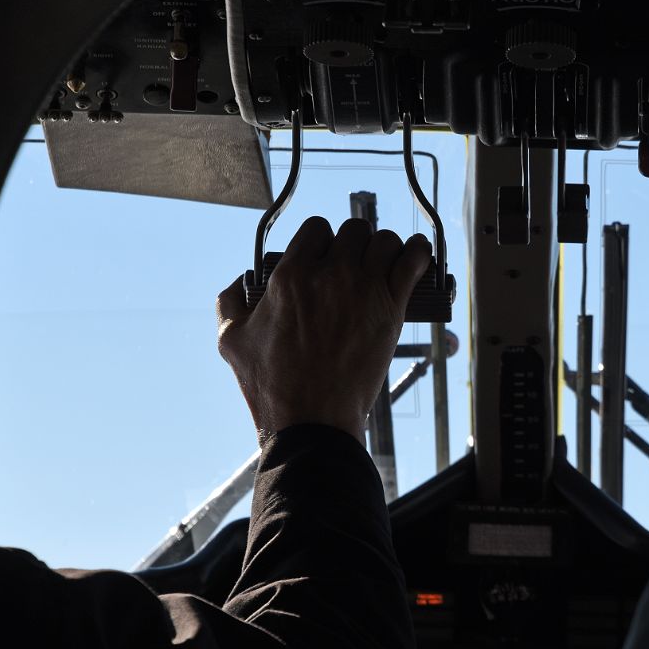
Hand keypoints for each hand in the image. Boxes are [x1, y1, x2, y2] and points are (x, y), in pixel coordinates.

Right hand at [217, 216, 431, 443]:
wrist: (313, 419)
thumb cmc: (273, 386)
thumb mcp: (232, 341)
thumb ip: (229, 302)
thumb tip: (240, 281)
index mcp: (290, 276)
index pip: (316, 229)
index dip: (322, 241)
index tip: (325, 257)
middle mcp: (330, 275)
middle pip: (354, 231)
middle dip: (355, 244)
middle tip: (355, 266)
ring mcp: (364, 289)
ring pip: (385, 241)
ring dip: (385, 250)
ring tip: (383, 266)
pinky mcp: (391, 308)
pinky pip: (414, 261)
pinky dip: (418, 254)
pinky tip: (416, 256)